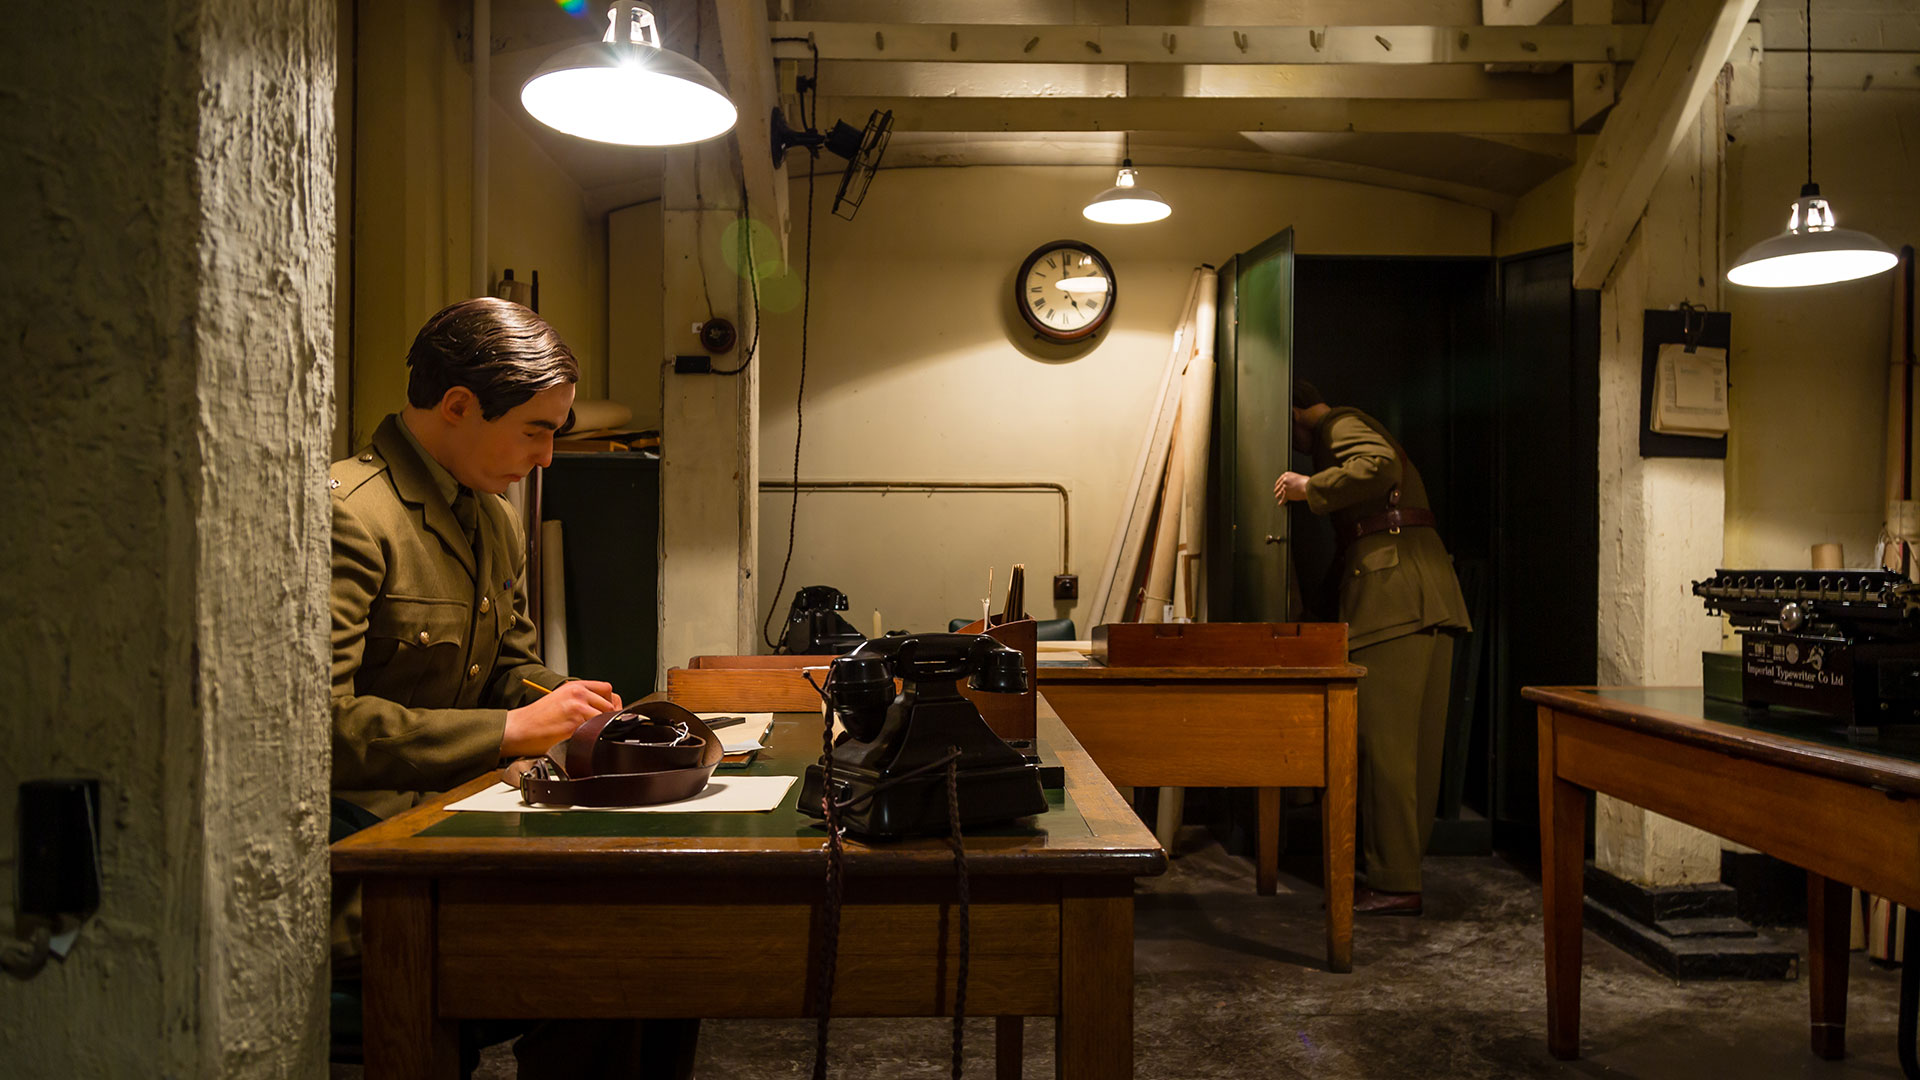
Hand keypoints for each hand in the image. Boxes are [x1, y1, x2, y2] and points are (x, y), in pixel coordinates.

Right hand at [501, 680, 621, 756]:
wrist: (519, 728)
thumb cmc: (537, 717)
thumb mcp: (561, 699)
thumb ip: (582, 700)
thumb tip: (603, 709)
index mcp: (575, 686)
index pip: (607, 689)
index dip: (611, 702)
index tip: (609, 712)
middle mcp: (578, 694)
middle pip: (610, 705)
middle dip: (608, 718)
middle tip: (599, 728)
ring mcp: (578, 708)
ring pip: (605, 719)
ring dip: (600, 729)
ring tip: (588, 735)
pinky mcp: (575, 724)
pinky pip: (595, 731)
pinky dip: (592, 738)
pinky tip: (581, 739)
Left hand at [1274, 472, 1308, 504]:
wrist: (1309, 487)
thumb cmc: (1307, 482)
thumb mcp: (1298, 477)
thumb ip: (1293, 479)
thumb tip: (1292, 483)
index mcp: (1286, 475)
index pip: (1279, 481)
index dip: (1278, 486)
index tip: (1277, 488)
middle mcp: (1284, 481)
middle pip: (1277, 488)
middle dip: (1278, 491)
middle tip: (1278, 493)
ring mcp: (1284, 488)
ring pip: (1278, 494)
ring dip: (1279, 496)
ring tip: (1279, 498)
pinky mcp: (1286, 494)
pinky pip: (1282, 500)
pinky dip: (1281, 502)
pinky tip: (1280, 503)